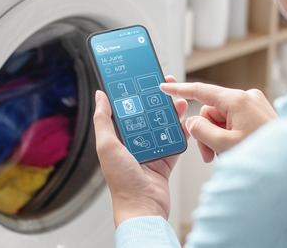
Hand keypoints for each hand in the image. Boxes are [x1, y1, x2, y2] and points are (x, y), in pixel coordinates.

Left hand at [93, 76, 187, 226]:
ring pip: (163, 127)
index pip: (126, 111)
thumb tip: (100, 96)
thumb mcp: (107, 145)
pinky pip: (175, 142)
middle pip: (147, 116)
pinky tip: (186, 122)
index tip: (141, 80)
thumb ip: (103, 120)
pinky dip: (182, 132)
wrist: (143, 207)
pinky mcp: (166, 161)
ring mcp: (151, 152)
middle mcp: (134, 144)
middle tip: (166, 87)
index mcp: (118, 139)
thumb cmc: (122, 182)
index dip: (134, 95)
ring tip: (179, 101)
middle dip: (157, 101)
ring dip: (171, 114)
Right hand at [160, 82, 276, 162]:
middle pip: (211, 110)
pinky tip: (235, 149)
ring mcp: (254, 105)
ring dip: (218, 137)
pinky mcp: (259, 113)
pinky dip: (229, 134)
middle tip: (209, 154)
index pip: (201, 90)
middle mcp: (246, 97)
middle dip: (206, 132)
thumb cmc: (264, 154)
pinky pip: (234, 120)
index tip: (165, 86)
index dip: (180, 89)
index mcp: (237, 100)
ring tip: (225, 155)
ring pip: (222, 118)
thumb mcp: (224, 144)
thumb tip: (193, 122)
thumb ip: (201, 131)